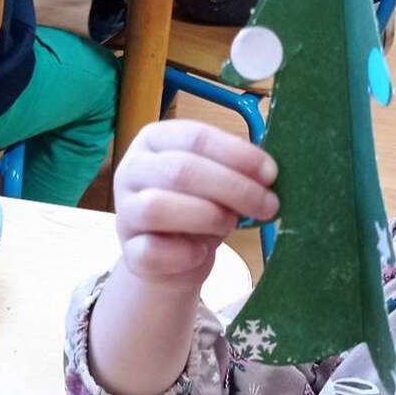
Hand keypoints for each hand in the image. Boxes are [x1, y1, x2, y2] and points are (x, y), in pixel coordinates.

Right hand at [113, 120, 277, 288]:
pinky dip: (185, 254)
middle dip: (233, 188)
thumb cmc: (199, 207)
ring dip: (207, 216)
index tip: (271, 174)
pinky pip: (152, 251)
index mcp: (155, 139)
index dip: (237, 154)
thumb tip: (268, 174)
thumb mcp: (217, 179)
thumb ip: (236, 170)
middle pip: (180, 170)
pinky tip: (201, 253)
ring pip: (157, 208)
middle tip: (267, 206)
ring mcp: (124, 212)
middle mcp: (132, 169)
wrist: (174, 258)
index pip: (195, 137)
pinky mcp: (128, 252)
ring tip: (230, 224)